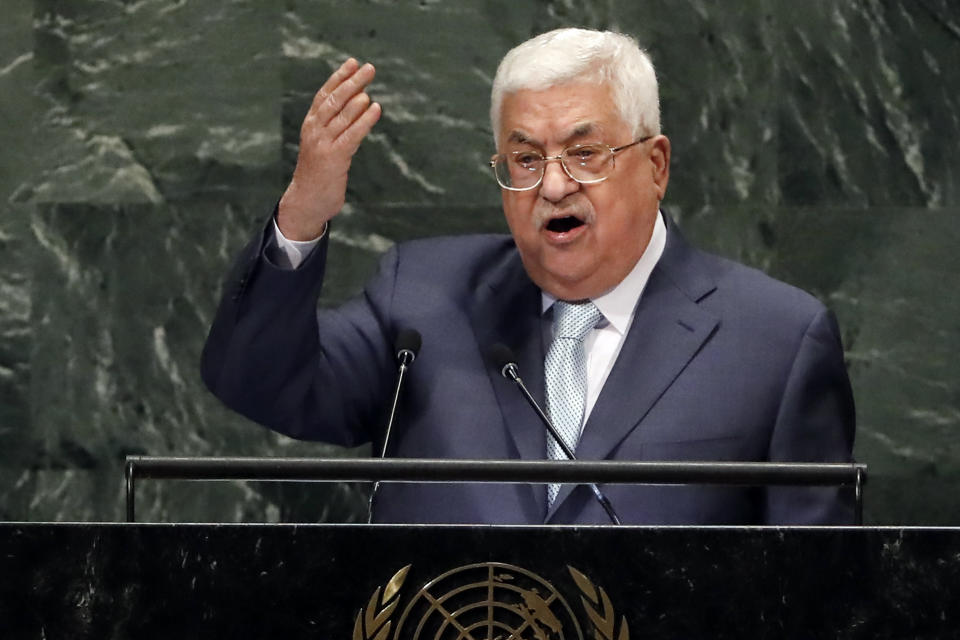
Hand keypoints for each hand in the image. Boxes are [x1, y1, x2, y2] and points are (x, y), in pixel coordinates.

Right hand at [277, 58, 381, 239]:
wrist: (306, 202)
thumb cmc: (317, 175)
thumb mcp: (322, 146)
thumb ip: (333, 130)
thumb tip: (355, 109)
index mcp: (310, 125)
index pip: (324, 95)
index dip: (339, 77)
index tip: (352, 63)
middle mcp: (315, 131)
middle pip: (334, 100)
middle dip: (352, 82)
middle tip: (369, 68)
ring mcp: (323, 144)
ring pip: (343, 115)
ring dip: (358, 100)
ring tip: (370, 89)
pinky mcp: (334, 158)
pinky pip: (352, 134)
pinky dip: (365, 121)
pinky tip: (375, 109)